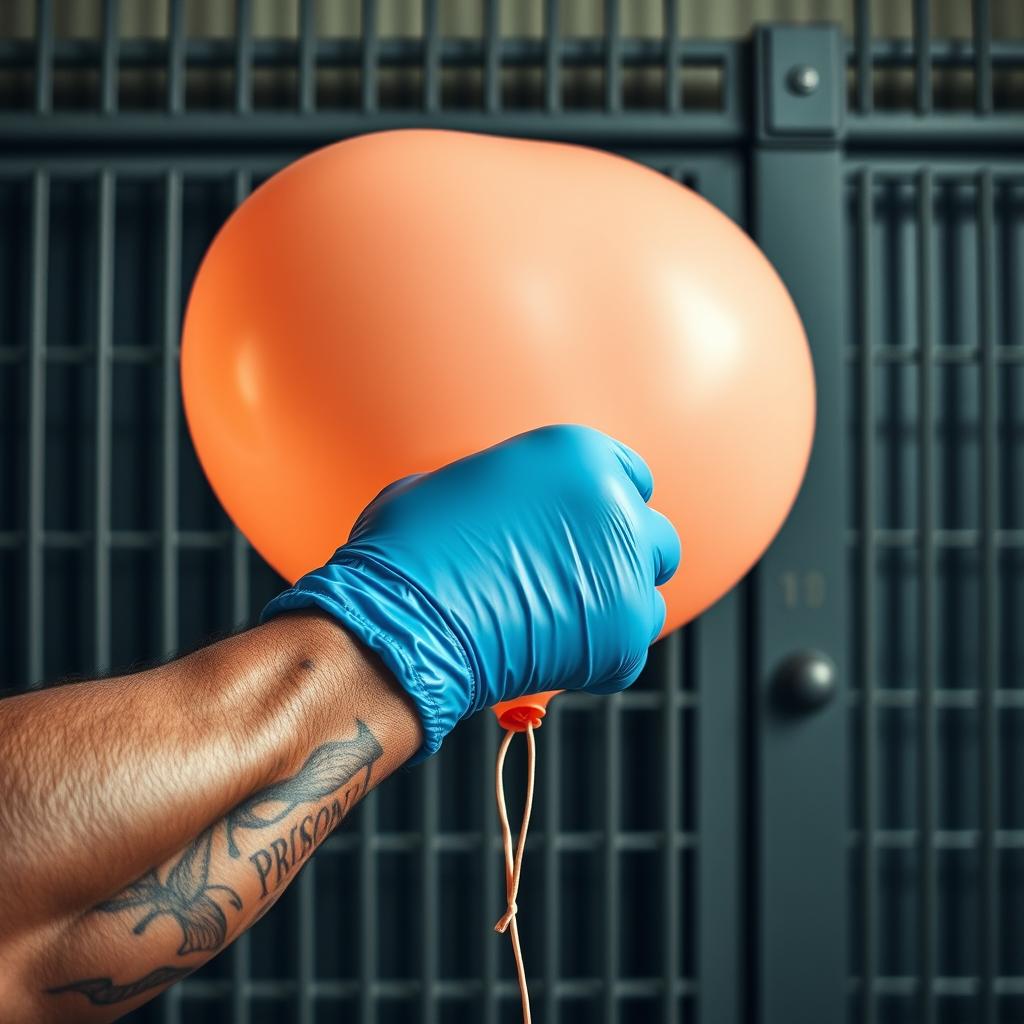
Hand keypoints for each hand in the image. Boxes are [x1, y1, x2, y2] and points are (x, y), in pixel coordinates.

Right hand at [262, 425, 679, 760]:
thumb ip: (506, 491)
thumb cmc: (410, 546)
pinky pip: (628, 653)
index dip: (606, 507)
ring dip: (616, 611)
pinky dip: (597, 660)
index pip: (633, 477)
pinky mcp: (624, 637)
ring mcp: (626, 573)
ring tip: (561, 625)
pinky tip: (549, 655)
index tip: (584, 532)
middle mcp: (615, 505)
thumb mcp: (454, 484)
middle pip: (654, 538)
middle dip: (625, 560)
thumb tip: (500, 506)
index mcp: (578, 454)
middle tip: (580, 583)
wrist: (404, 618)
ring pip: (649, 598)